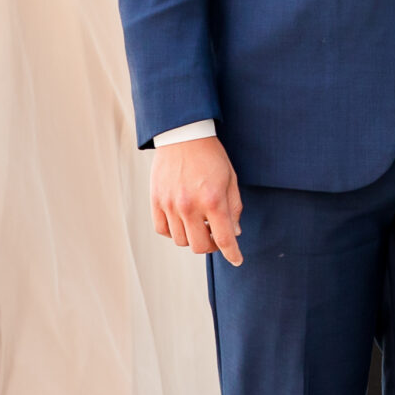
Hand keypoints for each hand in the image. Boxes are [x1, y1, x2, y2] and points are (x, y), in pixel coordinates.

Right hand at [151, 135, 243, 265]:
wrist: (183, 135)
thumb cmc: (211, 156)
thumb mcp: (230, 179)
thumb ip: (234, 208)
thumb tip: (234, 233)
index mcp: (213, 200)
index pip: (224, 239)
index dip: (232, 254)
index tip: (237, 260)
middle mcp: (190, 206)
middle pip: (200, 246)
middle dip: (212, 245)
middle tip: (215, 234)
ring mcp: (170, 205)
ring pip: (181, 241)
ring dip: (193, 238)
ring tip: (199, 223)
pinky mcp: (156, 201)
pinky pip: (163, 230)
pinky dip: (173, 231)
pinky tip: (182, 221)